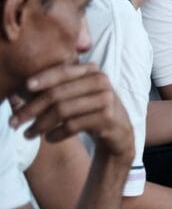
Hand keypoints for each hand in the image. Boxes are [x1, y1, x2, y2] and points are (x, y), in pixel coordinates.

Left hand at [12, 62, 133, 160]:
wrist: (119, 129)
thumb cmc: (90, 109)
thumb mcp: (79, 92)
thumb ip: (60, 86)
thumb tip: (23, 89)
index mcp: (92, 70)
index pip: (63, 71)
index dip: (43, 78)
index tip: (25, 87)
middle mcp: (101, 81)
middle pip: (58, 94)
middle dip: (32, 109)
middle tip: (14, 122)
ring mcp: (106, 99)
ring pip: (63, 111)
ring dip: (40, 125)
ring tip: (27, 134)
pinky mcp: (107, 117)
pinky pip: (73, 125)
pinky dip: (56, 134)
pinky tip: (49, 138)